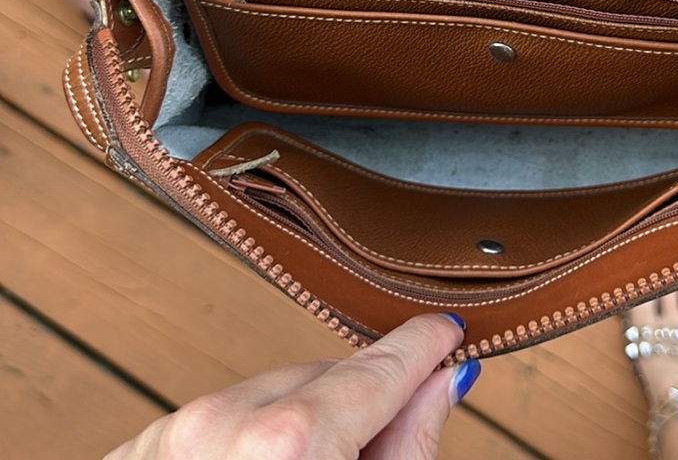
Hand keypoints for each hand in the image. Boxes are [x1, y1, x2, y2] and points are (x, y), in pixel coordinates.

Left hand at [105, 313, 478, 458]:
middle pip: (322, 382)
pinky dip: (240, 445)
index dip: (420, 348)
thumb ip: (407, 451)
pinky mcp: (131, 456)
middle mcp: (220, 425)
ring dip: (293, 429)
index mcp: (289, 446)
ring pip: (264, 397)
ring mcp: (165, 438)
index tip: (443, 333)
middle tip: (372, 457)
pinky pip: (212, 423)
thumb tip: (439, 386)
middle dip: (354, 407)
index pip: (377, 369)